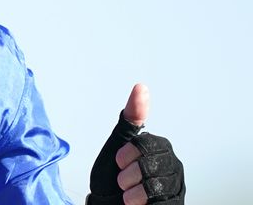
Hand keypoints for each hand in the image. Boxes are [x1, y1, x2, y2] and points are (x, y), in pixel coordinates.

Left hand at [87, 84, 184, 204]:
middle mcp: (172, 167)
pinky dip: (141, 204)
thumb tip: (141, 87)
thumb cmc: (111, 175)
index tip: (118, 161)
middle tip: (122, 180)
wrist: (106, 204)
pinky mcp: (174, 203)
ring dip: (133, 192)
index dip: (127, 154)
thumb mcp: (117, 143)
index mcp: (160, 148)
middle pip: (151, 165)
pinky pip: (160, 203)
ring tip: (128, 193)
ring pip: (155, 187)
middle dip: (129, 174)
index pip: (147, 144)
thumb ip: (130, 116)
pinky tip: (137, 203)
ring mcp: (175, 187)